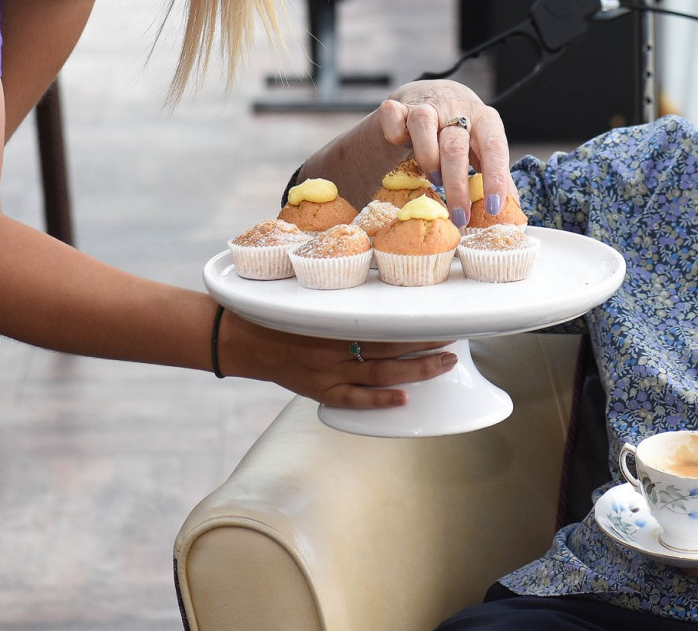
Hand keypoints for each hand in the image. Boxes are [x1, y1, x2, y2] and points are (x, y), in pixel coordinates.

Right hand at [218, 310, 456, 407]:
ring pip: (380, 373)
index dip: (414, 321)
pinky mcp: (320, 392)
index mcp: (334, 319)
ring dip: (415, 370)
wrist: (244, 340)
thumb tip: (383, 295)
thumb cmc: (280, 315)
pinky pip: (354, 400)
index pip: (385, 320)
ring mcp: (327, 372)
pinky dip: (379, 401)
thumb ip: (344, 304)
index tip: (441, 315)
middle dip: (425, 344)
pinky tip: (403, 400)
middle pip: (389, 346)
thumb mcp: (313, 302)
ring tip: (444, 364)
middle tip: (454, 339)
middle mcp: (334, 346)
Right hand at [376, 81, 511, 227]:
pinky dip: (395, 133)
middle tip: (459, 216)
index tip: (493, 208)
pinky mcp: (397, 106)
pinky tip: (400, 145)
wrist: (428, 95)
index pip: (494, 147)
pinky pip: (393, 115)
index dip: (495, 179)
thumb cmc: (458, 129)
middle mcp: (456, 108)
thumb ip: (494, 172)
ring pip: (424, 125)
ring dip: (428, 158)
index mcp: (484, 119)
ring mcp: (425, 105)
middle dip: (457, 186)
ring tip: (434, 179)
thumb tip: (512, 208)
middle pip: (455, 146)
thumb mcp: (480, 146)